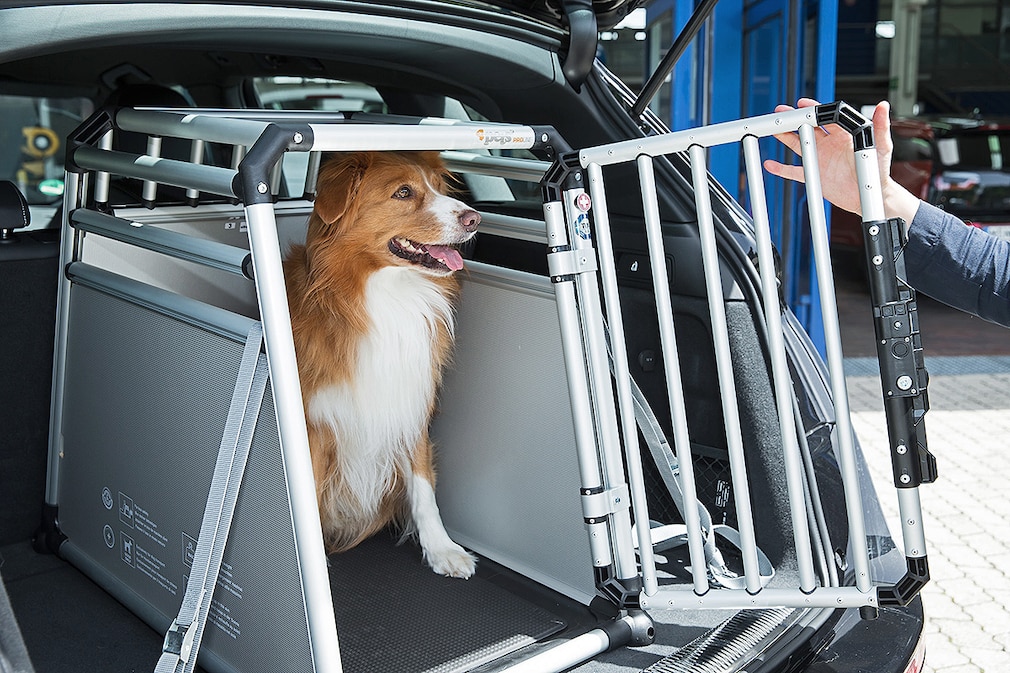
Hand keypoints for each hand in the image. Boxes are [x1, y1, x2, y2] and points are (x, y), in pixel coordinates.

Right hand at [763, 98, 919, 223]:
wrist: (872, 196)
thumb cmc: (878, 171)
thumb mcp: (882, 146)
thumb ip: (880, 126)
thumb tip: (883, 105)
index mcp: (844, 135)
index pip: (826, 118)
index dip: (813, 110)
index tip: (802, 105)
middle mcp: (830, 145)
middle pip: (808, 128)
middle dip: (794, 119)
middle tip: (781, 113)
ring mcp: (821, 159)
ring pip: (799, 145)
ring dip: (785, 137)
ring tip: (772, 129)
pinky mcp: (815, 176)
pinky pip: (795, 171)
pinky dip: (782, 169)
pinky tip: (771, 165)